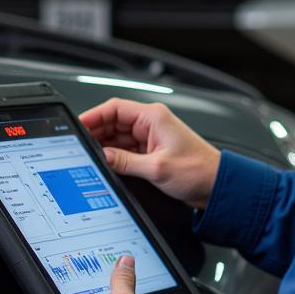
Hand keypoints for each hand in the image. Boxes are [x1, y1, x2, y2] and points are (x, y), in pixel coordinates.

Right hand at [79, 98, 220, 208]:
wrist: (216, 185)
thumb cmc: (199, 171)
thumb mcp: (157, 168)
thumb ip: (126, 161)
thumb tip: (103, 156)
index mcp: (154, 117)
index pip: (115, 108)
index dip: (94, 115)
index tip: (78, 124)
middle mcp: (152, 123)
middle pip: (114, 121)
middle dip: (96, 133)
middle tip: (79, 145)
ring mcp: (151, 137)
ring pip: (118, 136)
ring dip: (104, 146)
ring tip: (89, 157)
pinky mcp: (152, 151)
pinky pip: (126, 149)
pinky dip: (115, 155)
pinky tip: (106, 163)